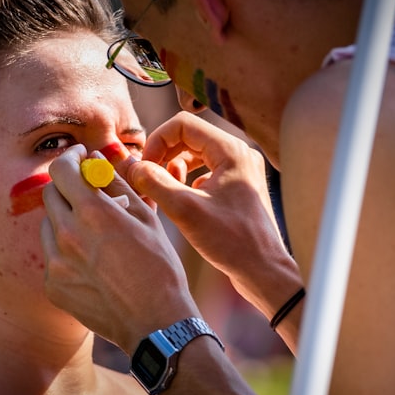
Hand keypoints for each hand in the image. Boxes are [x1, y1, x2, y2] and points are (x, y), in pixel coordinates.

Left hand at [40, 145, 199, 350]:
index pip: (62, 169)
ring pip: (48, 224)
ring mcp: (56, 263)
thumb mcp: (146, 217)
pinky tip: (90, 259)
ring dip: (64, 217)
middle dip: (67, 186)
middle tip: (87, 191)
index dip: (71, 158)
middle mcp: (67, 235)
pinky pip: (51, 255)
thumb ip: (116, 184)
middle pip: (50, 193)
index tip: (81, 158)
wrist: (155, 323)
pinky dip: (65, 249)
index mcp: (93, 213)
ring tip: (92, 231)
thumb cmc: (159, 267)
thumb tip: (96, 161)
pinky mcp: (52, 285)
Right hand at [127, 112, 302, 314]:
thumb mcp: (184, 210)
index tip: (144, 166)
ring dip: (173, 168)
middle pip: (189, 138)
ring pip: (196, 156)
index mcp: (231, 151)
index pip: (183, 124)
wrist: (264, 270)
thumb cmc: (232, 241)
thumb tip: (130, 165)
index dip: (157, 141)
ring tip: (163, 191)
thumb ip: (153, 182)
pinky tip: (182, 203)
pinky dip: (187, 183)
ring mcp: (240, 171)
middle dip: (163, 155)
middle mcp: (239, 155)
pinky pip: (205, 173)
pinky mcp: (238, 188)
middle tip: (147, 178)